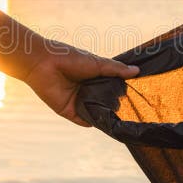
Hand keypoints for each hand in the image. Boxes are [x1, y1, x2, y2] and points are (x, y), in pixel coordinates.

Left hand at [21, 40, 138, 125]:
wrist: (44, 63)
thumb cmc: (70, 58)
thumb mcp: (97, 63)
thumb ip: (116, 69)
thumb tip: (136, 71)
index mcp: (94, 77)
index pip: (112, 87)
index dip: (123, 91)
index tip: (139, 95)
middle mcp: (88, 91)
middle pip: (106, 101)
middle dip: (117, 105)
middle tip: (133, 109)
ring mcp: (79, 102)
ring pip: (97, 112)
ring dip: (106, 115)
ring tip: (122, 119)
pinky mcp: (69, 111)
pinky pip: (84, 120)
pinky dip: (94, 122)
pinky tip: (106, 124)